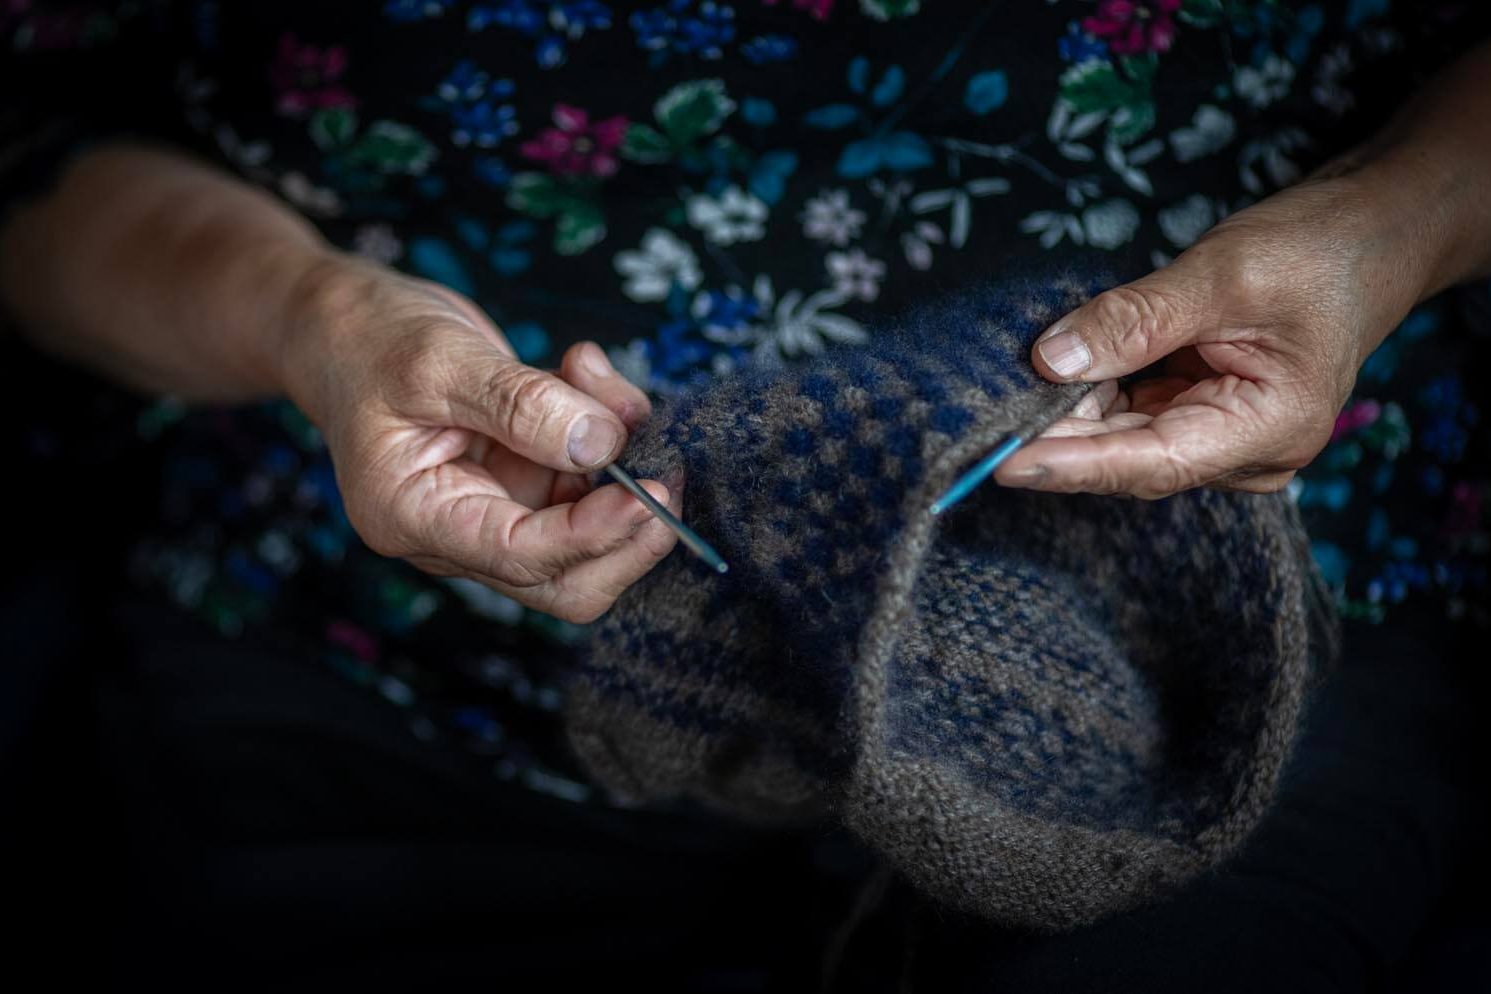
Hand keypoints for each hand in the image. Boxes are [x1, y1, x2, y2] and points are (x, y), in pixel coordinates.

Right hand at [278, 255, 677, 622]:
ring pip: (591, 522)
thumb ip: (520, 404)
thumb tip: (603, 445)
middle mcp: (459, 531)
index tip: (645, 494)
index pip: (521, 558)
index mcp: (415, 518)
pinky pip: (590, 473)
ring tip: (592, 374)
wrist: (344, 322)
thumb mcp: (440, 360)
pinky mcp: (526, 476)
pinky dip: (608, 425)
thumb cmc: (370, 340)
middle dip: (627, 533)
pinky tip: (584, 369)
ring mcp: (498, 507)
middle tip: (667, 475)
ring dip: (618, 455)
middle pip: (567, 580)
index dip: (592, 535)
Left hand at [996, 175, 1432, 498]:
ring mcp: (1222, 438)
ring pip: (1123, 438)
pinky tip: (1054, 372)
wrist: (1374, 235)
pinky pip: (1131, 414)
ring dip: (1069, 413)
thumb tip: (1052, 361)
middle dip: (1057, 434)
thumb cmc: (1317, 250)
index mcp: (1267, 431)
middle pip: (1128, 458)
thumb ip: (1136, 320)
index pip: (1148, 463)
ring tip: (1011, 384)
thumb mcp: (1223, 274)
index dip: (1070, 465)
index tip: (1000, 463)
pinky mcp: (1201, 414)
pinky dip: (1092, 393)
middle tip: (982, 410)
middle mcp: (1244, 453)